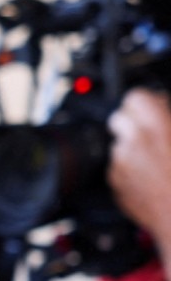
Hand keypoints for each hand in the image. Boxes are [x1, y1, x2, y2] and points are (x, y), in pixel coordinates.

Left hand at [108, 88, 170, 248]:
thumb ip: (170, 118)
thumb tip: (164, 106)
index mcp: (158, 125)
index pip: (135, 97)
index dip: (145, 102)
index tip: (154, 107)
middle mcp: (134, 141)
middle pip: (119, 118)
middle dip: (133, 124)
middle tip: (152, 133)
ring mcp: (121, 162)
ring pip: (118, 144)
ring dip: (131, 148)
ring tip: (156, 161)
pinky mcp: (115, 183)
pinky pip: (117, 167)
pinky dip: (129, 169)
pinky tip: (150, 178)